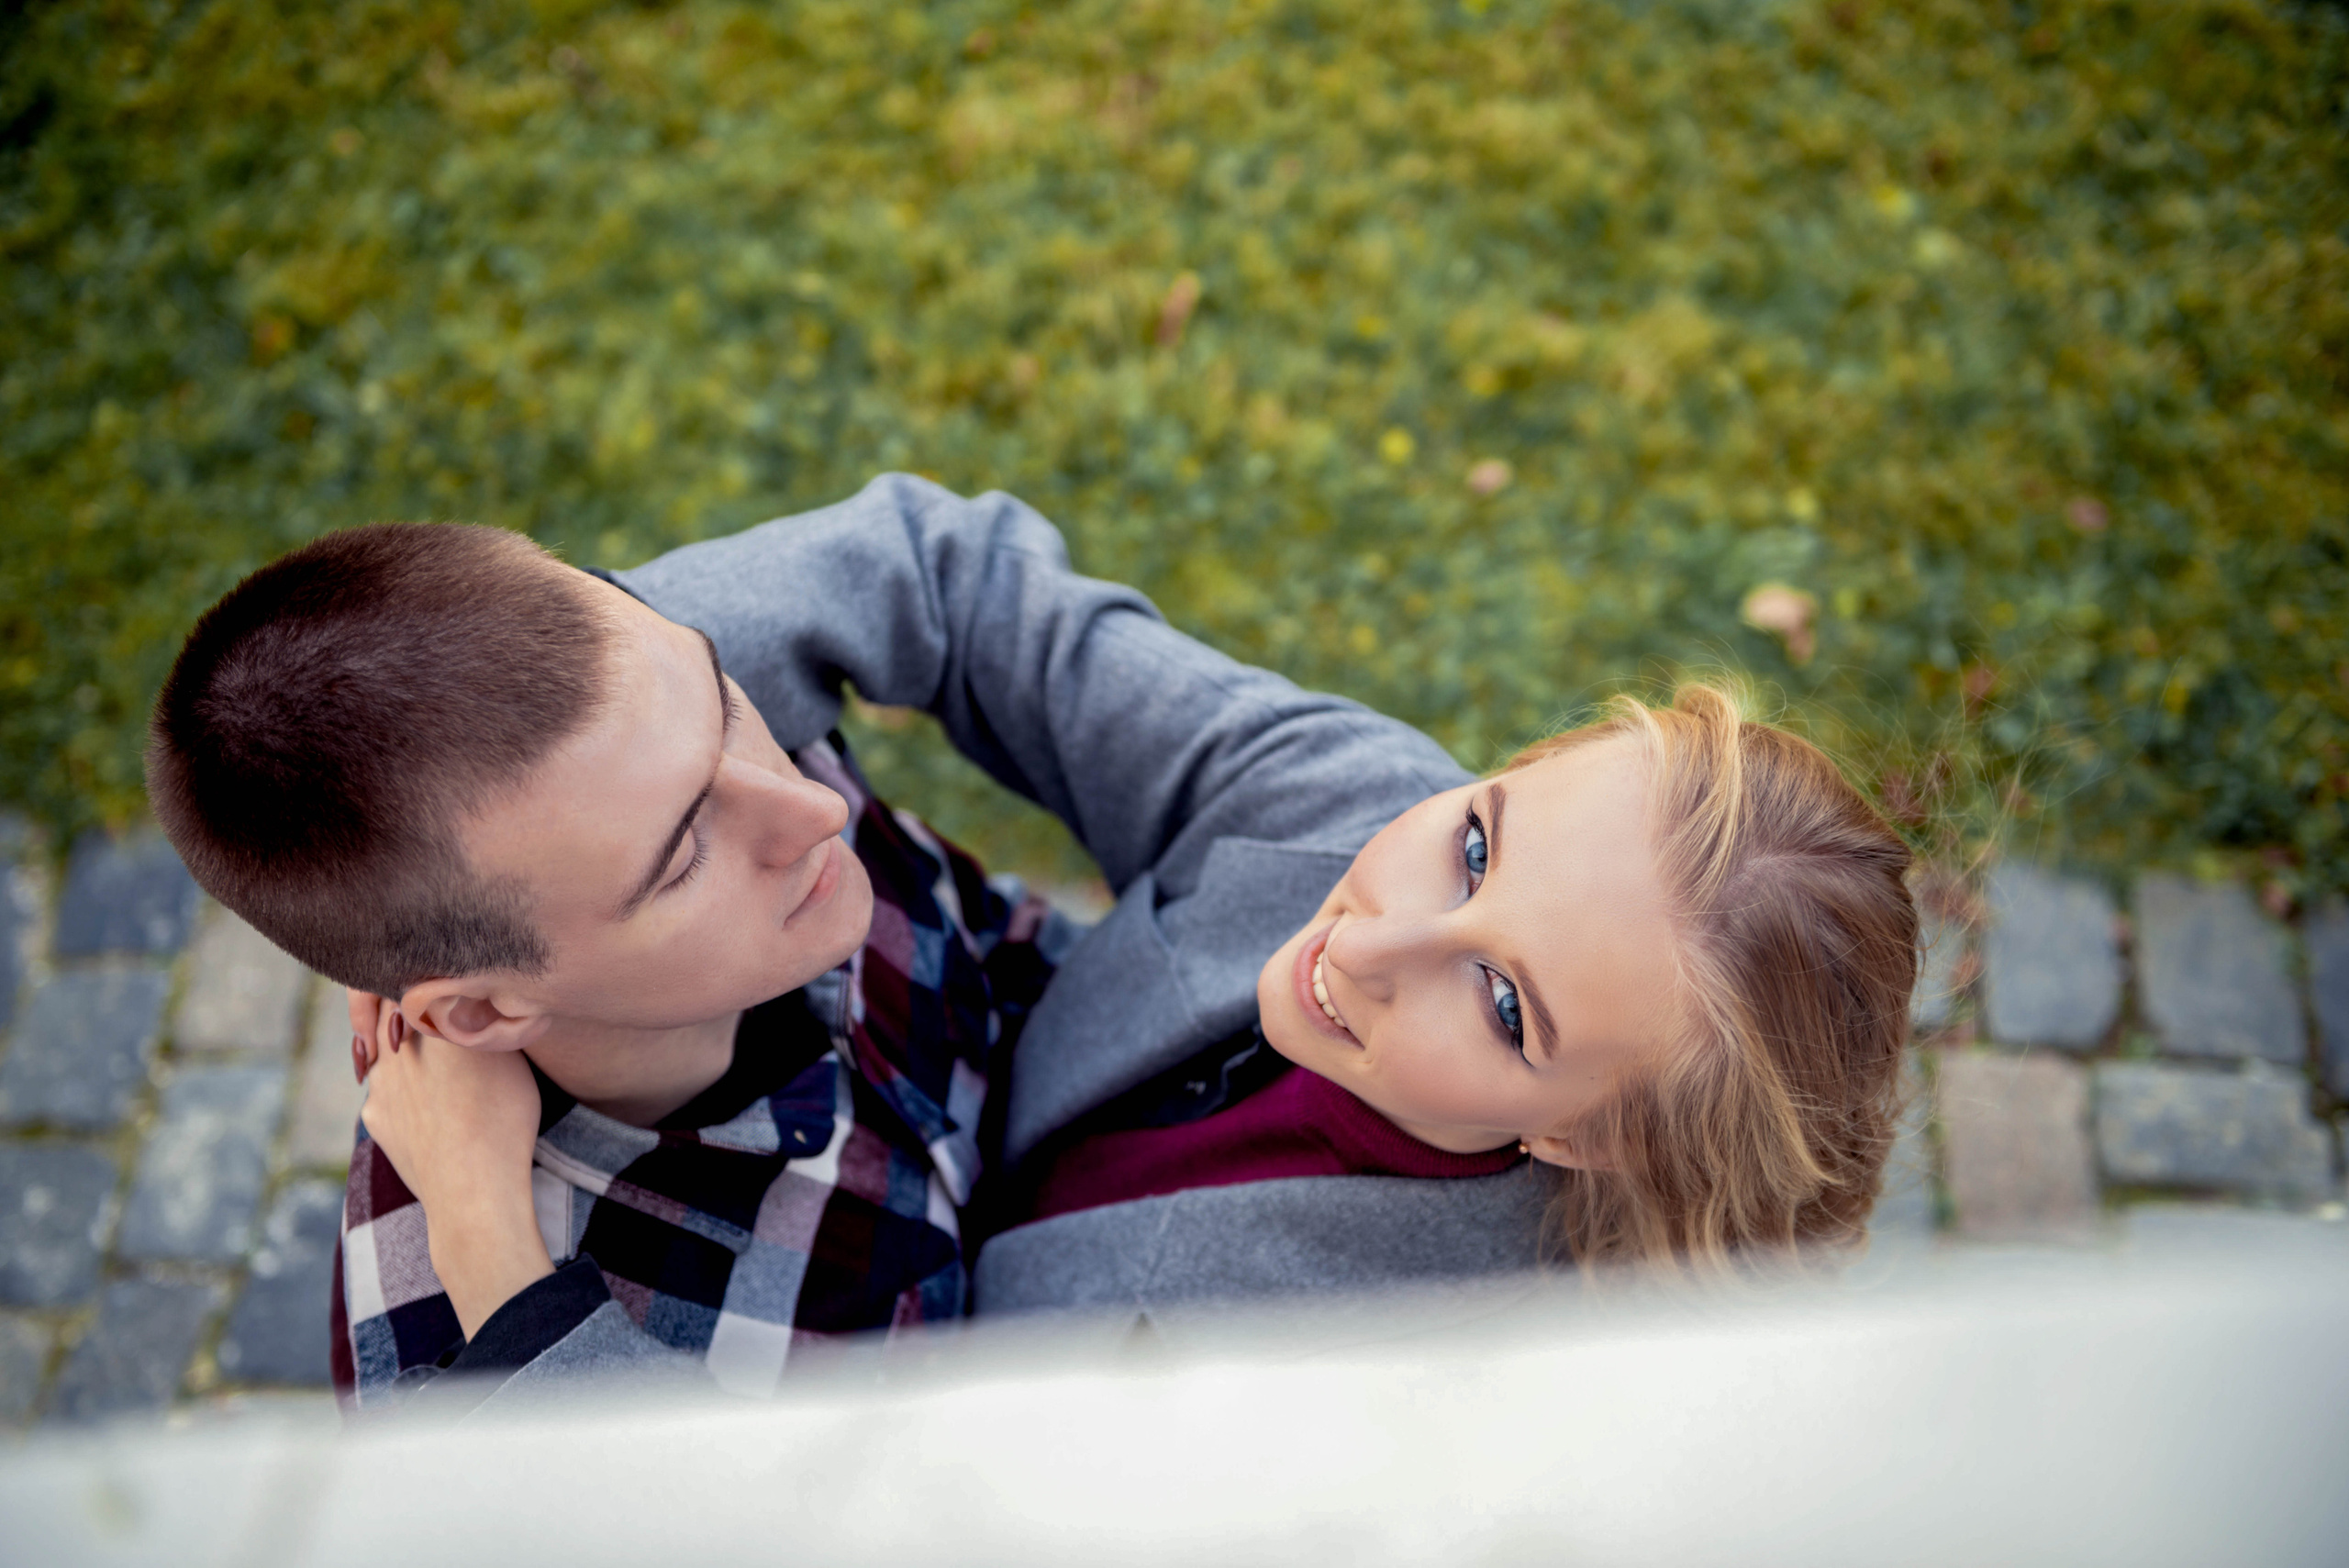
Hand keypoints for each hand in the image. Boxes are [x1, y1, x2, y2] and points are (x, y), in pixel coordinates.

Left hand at [353, 991, 553, 1338]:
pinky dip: (400, 1086)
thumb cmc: (505, 1120)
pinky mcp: (374, 1115)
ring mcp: (379, 1082)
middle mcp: (395, 1045)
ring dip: (402, 1047)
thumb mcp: (508, 1055)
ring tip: (439, 1067)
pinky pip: (382, 1087)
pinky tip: (428, 1103)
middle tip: (438, 1012)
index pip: (414, 979)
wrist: (473, 1191)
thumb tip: (469, 993)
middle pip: (391, 1007)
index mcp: (430, 1021)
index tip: (442, 982)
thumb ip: (481, 1017)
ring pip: (383, 1047)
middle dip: (408, 1007)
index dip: (427, 978)